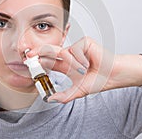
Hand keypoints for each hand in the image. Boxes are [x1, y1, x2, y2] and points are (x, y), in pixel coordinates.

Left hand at [26, 36, 141, 102]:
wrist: (113, 75)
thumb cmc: (98, 80)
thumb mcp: (78, 91)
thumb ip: (64, 96)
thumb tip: (49, 99)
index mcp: (66, 66)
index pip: (49, 62)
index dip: (39, 61)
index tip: (28, 62)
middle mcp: (70, 56)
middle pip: (51, 51)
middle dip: (39, 52)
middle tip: (29, 54)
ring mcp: (76, 48)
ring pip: (64, 52)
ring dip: (72, 64)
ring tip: (85, 69)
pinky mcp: (84, 42)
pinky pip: (74, 49)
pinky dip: (80, 58)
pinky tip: (89, 63)